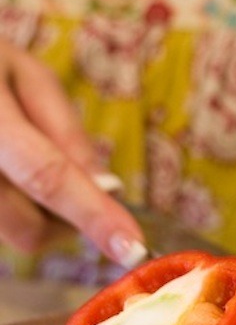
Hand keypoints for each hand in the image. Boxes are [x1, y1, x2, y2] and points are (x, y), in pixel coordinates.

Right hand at [0, 37, 145, 265]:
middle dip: (68, 223)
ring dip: (37, 215)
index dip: (93, 215)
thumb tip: (106, 188)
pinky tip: (7, 172)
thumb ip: (66, 132)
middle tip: (82, 189)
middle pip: (27, 228)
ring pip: (9, 234)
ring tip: (26, 162)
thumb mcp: (29, 76)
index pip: (46, 175)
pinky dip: (14, 209)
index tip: (133, 248)